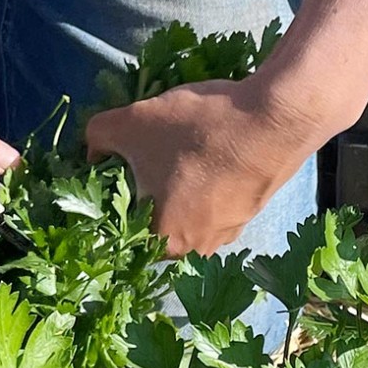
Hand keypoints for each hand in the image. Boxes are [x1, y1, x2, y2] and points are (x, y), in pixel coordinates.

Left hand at [84, 76, 323, 257]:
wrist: (276, 118)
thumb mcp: (129, 123)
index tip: (100, 172)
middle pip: (149, 219)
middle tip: (127, 154)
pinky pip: (207, 197)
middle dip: (134, 188)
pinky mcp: (248, 208)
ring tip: (162, 145)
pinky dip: (196, 176)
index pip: (118, 232)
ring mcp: (228, 230)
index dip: (103, 201)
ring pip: (180, 207)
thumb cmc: (197, 130)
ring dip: (168, 181)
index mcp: (165, 243)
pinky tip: (194, 145)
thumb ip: (96, 138)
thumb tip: (91, 151)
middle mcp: (198, 249)